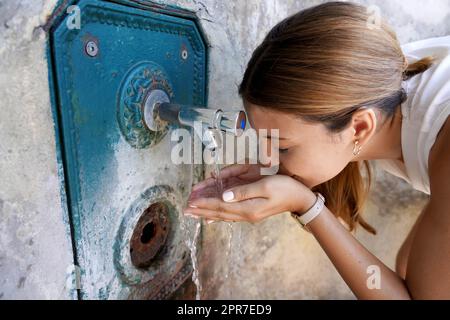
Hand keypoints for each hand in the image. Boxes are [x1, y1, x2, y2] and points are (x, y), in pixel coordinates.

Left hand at [184, 163, 316, 223]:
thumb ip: (244, 191)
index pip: (221, 206)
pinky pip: (230, 215)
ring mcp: (248, 215)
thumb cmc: (284, 188)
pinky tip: (211, 218)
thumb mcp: (266, 186)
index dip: (204, 204)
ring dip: (206, 213)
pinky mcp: (251, 213)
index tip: (190, 202)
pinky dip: (218, 216)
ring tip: (193, 213)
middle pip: (218, 213)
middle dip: (201, 210)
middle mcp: (245, 214)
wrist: (299, 198)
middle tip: (185, 210)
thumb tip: (225, 196)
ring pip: (222, 215)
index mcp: (248, 208)